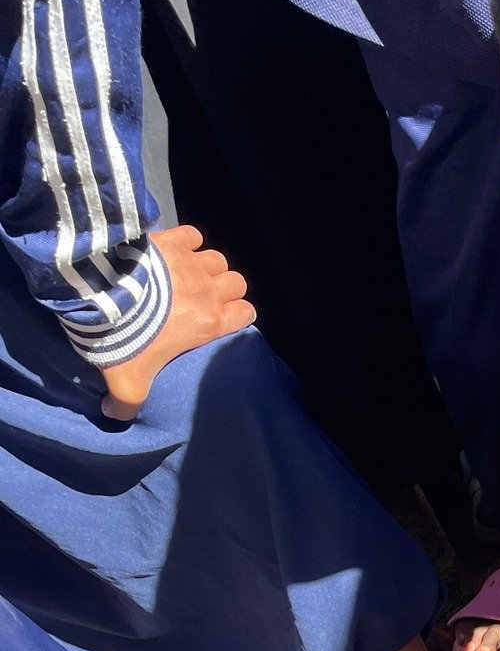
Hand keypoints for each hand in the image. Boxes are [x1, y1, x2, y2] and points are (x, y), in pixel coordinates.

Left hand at [99, 225, 255, 418]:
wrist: (103, 295)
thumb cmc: (126, 340)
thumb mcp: (127, 381)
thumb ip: (127, 403)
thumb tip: (116, 416)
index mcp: (209, 325)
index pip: (246, 314)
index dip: (237, 315)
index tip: (221, 319)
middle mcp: (208, 292)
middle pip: (237, 282)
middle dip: (225, 288)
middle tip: (203, 296)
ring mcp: (191, 264)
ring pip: (218, 259)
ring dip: (207, 265)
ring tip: (189, 273)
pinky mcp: (171, 241)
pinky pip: (192, 234)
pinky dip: (186, 240)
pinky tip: (172, 248)